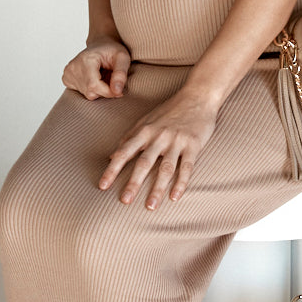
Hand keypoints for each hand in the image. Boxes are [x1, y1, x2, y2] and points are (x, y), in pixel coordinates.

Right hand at [62, 36, 130, 99]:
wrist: (101, 44)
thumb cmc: (112, 50)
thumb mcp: (123, 58)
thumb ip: (121, 74)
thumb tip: (117, 92)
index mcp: (85, 59)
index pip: (94, 85)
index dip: (108, 92)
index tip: (118, 91)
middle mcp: (73, 66)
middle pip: (90, 91)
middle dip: (104, 90)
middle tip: (111, 79)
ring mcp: (68, 73)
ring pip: (86, 93)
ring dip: (98, 89)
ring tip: (103, 76)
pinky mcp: (66, 78)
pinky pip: (81, 92)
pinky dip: (91, 88)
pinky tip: (94, 77)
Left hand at [99, 85, 218, 208]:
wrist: (198, 95)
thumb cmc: (171, 109)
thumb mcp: (146, 119)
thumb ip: (129, 137)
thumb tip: (110, 155)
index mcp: (145, 130)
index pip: (125, 152)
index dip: (112, 169)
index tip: (102, 186)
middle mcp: (159, 136)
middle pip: (144, 162)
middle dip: (134, 182)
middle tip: (125, 201)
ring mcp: (177, 141)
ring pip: (166, 168)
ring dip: (158, 188)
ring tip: (151, 206)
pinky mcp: (193, 145)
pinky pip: (187, 167)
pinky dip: (181, 183)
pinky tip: (175, 197)